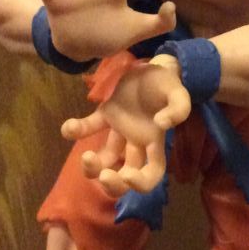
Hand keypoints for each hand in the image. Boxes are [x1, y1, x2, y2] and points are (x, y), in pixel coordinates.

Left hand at [61, 61, 190, 194]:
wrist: (155, 65)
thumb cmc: (168, 83)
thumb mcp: (179, 93)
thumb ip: (179, 108)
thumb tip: (162, 124)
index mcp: (155, 142)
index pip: (152, 174)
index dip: (141, 182)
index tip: (126, 175)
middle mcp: (137, 142)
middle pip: (125, 176)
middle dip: (113, 184)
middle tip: (103, 175)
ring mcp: (121, 129)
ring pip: (106, 159)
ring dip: (93, 166)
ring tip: (85, 156)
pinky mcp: (108, 114)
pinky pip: (90, 127)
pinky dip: (77, 130)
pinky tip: (69, 128)